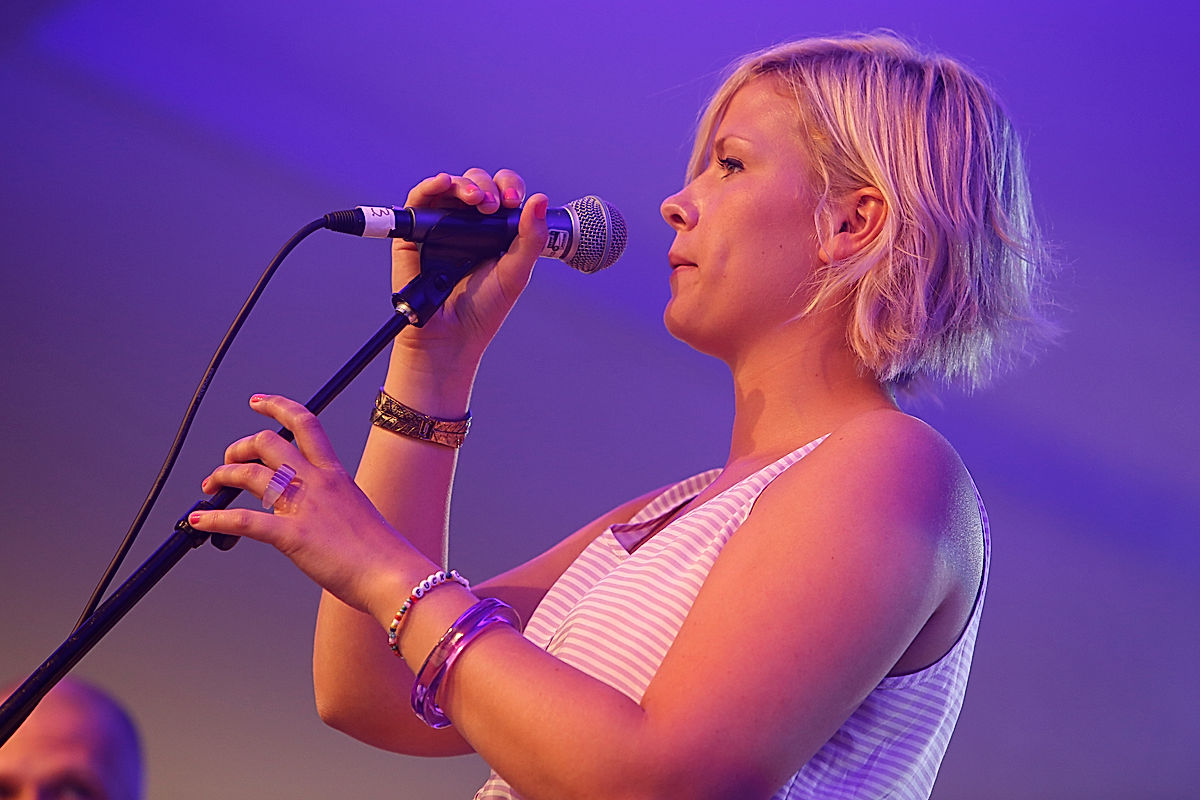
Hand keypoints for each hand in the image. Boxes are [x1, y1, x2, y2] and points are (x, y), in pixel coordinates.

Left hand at [189, 394, 428, 621]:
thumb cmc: (381, 552)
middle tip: (228, 463)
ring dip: (222, 476)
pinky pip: (243, 521)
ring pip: (250, 474)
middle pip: (268, 443)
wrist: (392, 573)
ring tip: (210, 487)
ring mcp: (304, 507)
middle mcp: (318, 483)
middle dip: (239, 448)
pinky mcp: (292, 536)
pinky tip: (200, 519)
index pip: (305, 425)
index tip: (258, 402)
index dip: (278, 406)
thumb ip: (333, 505)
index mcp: (335, 475)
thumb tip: (313, 513)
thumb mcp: (357, 513)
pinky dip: (215, 518)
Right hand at [392, 169, 548, 372]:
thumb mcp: (516, 272)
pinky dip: (430, 185)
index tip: (515, 201)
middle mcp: (468, 224)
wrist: (451, 335)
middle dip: (489, 186)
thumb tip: (541, 200)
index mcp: (495, 230)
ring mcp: (442, 226)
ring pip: (451, 186)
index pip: (504, 194)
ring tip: (476, 199)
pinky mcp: (416, 232)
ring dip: (464, 184)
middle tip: (494, 206)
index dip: (510, 187)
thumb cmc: (483, 309)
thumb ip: (531, 238)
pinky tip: (443, 182)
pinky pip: (419, 199)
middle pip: (478, 184)